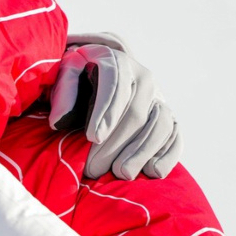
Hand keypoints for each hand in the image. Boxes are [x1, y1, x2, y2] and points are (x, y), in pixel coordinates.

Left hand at [49, 33, 181, 179]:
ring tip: (121, 173)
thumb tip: (59, 120)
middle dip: (116, 142)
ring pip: (160, 124)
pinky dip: (168, 155)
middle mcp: (143, 78)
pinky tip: (152, 172)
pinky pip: (176, 136)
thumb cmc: (78, 76)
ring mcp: (159, 98)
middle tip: (94, 167)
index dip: (106, 112)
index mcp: (117, 62)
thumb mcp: (66, 73)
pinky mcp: (169, 116)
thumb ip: (63, 90)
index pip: (115, 85)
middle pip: (136, 112)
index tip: (92, 137)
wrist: (99, 73)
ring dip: (142, 152)